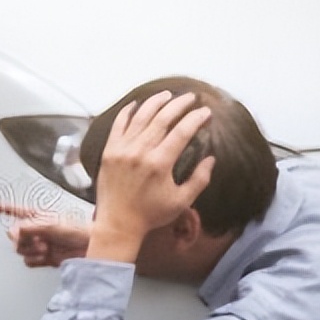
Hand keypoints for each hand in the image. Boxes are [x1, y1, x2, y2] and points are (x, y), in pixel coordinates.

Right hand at [0, 202, 89, 267]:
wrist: (90, 248)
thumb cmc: (78, 230)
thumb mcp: (51, 224)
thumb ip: (29, 227)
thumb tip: (12, 231)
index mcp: (37, 216)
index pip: (14, 211)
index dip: (1, 208)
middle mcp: (36, 230)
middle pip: (15, 237)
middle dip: (24, 240)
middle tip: (36, 240)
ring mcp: (38, 244)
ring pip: (20, 251)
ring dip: (32, 251)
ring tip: (45, 248)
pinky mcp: (42, 258)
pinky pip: (28, 262)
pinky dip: (35, 261)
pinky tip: (45, 257)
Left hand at [87, 91, 214, 261]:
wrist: (118, 224)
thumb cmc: (150, 214)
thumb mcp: (181, 201)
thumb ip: (200, 179)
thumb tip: (211, 158)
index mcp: (159, 163)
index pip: (182, 132)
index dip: (196, 118)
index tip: (205, 112)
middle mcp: (139, 152)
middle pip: (162, 118)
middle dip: (179, 104)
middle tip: (191, 97)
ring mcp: (122, 149)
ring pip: (140, 117)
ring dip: (155, 102)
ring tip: (168, 95)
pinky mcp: (108, 151)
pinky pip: (118, 125)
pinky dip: (127, 112)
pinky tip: (136, 104)